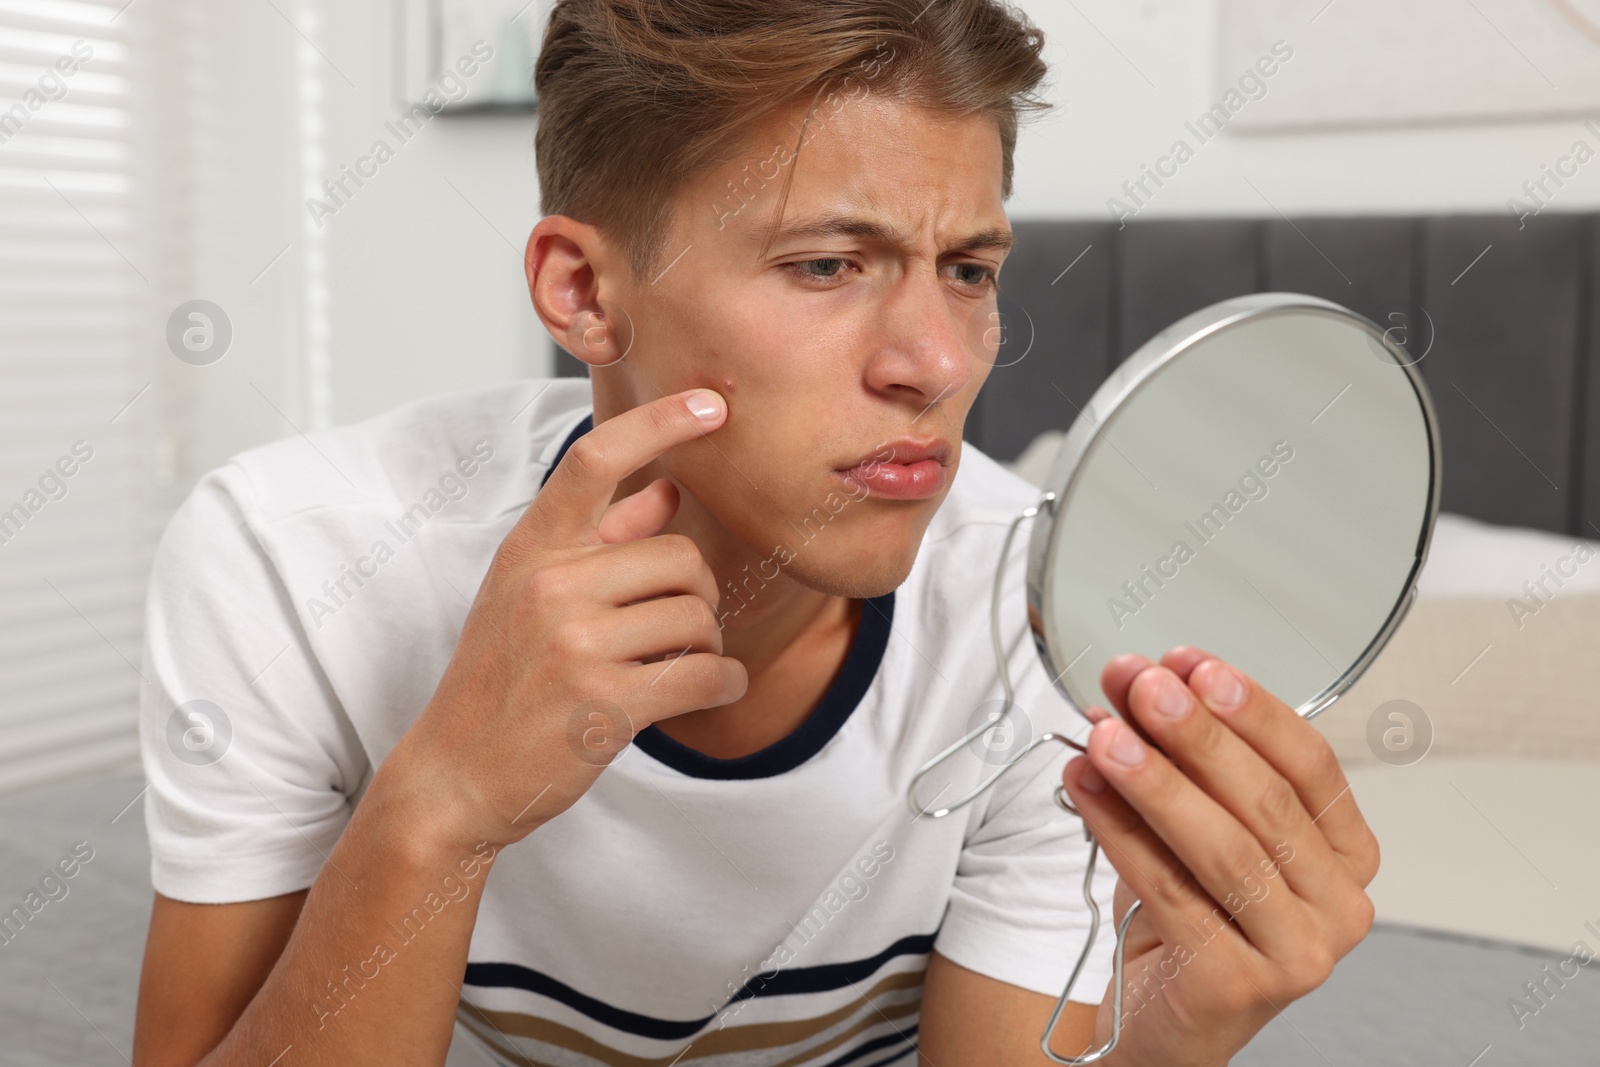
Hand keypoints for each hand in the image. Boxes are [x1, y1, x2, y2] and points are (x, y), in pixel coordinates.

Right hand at [380, 388, 748, 852]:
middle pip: (680, 558)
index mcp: (530, 549)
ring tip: (676, 667)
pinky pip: (705, 674)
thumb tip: (666, 490)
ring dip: (705, 647)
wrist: (451, 778)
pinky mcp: (604, 702)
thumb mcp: (526, 595)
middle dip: (697, 596)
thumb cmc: (499, 682)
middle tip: (680, 627)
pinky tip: (712, 689)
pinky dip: (723, 683)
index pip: (595, 458)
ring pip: (697, 618)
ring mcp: (575, 643)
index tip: (712, 405)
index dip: (660, 422)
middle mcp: (549, 584)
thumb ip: (596, 541)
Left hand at [1056, 647, 1378, 1066]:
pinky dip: (1119, 831)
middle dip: (1197, 735)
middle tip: (1145, 687)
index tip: (1193, 664)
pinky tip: (1085, 788)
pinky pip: (1171, 892)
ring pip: (1224, 848)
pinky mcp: (1240, 985)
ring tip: (1105, 735)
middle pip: (1266, 802)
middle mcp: (1338, 906)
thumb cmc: (1187, 912)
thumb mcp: (1185, 822)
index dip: (1251, 708)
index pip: (1311, 764)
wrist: (1161, 1018)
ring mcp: (1298, 953)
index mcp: (1344, 853)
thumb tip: (1133, 684)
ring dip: (1156, 781)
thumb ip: (1170, 755)